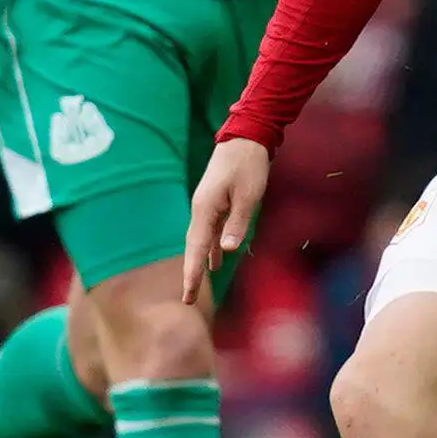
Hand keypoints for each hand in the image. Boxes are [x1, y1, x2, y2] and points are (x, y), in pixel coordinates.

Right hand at [182, 136, 272, 305]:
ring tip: (196, 286)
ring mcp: (207, 206)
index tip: (187, 294)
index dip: (192, 273)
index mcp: (205, 209)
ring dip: (199, 262)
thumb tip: (226, 251)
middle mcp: (201, 209)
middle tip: (187, 300)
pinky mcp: (215, 202)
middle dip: (191, 273)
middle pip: (193, 247)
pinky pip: (210, 231)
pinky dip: (210, 247)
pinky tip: (216, 261)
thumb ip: (237, 223)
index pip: (195, 248)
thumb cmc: (249, 165)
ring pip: (201, 240)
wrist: (245, 137)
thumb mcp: (248, 196)